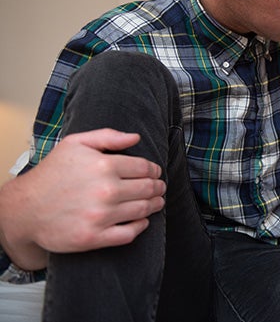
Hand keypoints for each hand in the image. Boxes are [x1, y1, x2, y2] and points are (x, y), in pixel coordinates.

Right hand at [0, 129, 165, 269]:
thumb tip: (135, 137)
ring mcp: (100, 216)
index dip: (154, 170)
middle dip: (158, 187)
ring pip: (142, 210)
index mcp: (104, 165)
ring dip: (154, 205)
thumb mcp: (75, 144)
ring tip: (157, 202)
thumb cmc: (51, 174)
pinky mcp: (94, 237)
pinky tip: (142, 221)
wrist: (24, 208)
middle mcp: (106, 190)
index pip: (145, 168)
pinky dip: (141, 227)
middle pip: (148, 189)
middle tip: (160, 188)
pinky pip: (129, 233)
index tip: (156, 173)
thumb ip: (108, 137)